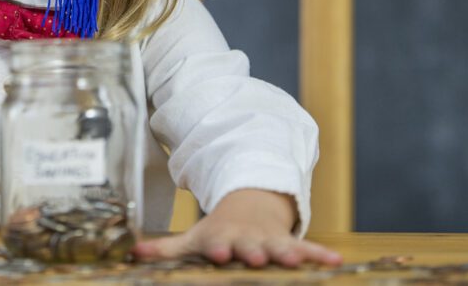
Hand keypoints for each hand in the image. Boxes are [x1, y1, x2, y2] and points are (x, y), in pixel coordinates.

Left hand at [132, 188, 342, 267]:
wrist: (250, 205)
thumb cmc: (218, 232)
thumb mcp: (192, 238)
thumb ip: (164, 249)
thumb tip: (132, 254)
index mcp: (222, 239)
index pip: (218, 244)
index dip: (218, 249)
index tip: (218, 253)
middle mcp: (247, 240)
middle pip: (251, 248)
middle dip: (254, 253)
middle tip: (256, 258)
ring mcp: (270, 241)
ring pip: (281, 248)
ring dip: (288, 254)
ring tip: (297, 260)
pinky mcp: (290, 243)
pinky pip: (309, 249)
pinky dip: (321, 254)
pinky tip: (335, 262)